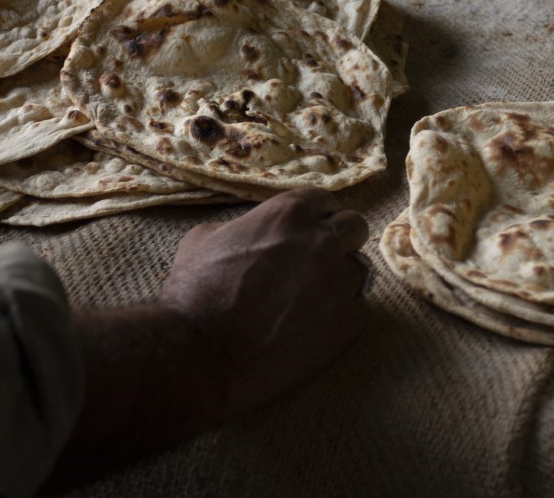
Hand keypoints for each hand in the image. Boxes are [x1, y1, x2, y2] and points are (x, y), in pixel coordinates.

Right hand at [161, 187, 368, 413]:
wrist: (200, 354)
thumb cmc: (195, 292)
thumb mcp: (206, 237)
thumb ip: (242, 226)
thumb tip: (252, 232)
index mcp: (288, 213)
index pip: (324, 200)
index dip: (315, 216)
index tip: (307, 231)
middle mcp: (322, 242)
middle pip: (354, 227)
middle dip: (340, 239)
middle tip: (318, 260)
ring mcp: (338, 283)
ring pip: (358, 269)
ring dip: (339, 278)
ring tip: (311, 298)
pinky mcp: (347, 323)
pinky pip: (357, 307)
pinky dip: (340, 313)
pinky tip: (314, 323)